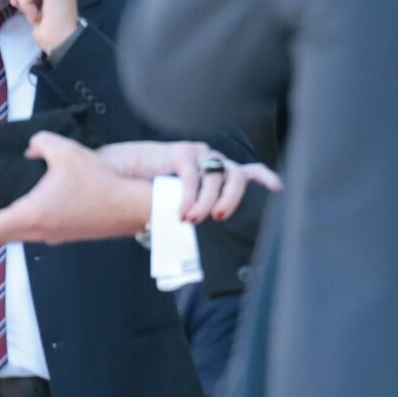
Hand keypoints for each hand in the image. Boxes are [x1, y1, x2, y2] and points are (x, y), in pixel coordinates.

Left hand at [0, 131, 151, 249]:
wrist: (130, 207)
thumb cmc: (98, 181)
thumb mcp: (63, 150)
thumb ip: (38, 144)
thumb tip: (30, 150)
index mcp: (28, 214)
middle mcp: (35, 231)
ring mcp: (49, 236)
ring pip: (11, 235)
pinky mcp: (62, 234)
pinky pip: (28, 231)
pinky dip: (12, 226)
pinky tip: (15, 213)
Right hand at [97, 141, 282, 221]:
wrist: (119, 178)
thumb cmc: (152, 197)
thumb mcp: (183, 209)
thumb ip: (200, 216)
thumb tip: (217, 244)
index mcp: (219, 176)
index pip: (251, 173)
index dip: (266, 180)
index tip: (278, 190)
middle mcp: (213, 163)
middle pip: (238, 175)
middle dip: (234, 198)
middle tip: (219, 218)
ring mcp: (198, 155)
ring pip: (216, 175)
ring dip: (207, 201)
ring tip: (192, 219)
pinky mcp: (180, 152)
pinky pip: (192, 175)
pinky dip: (189, 195)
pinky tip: (182, 211)